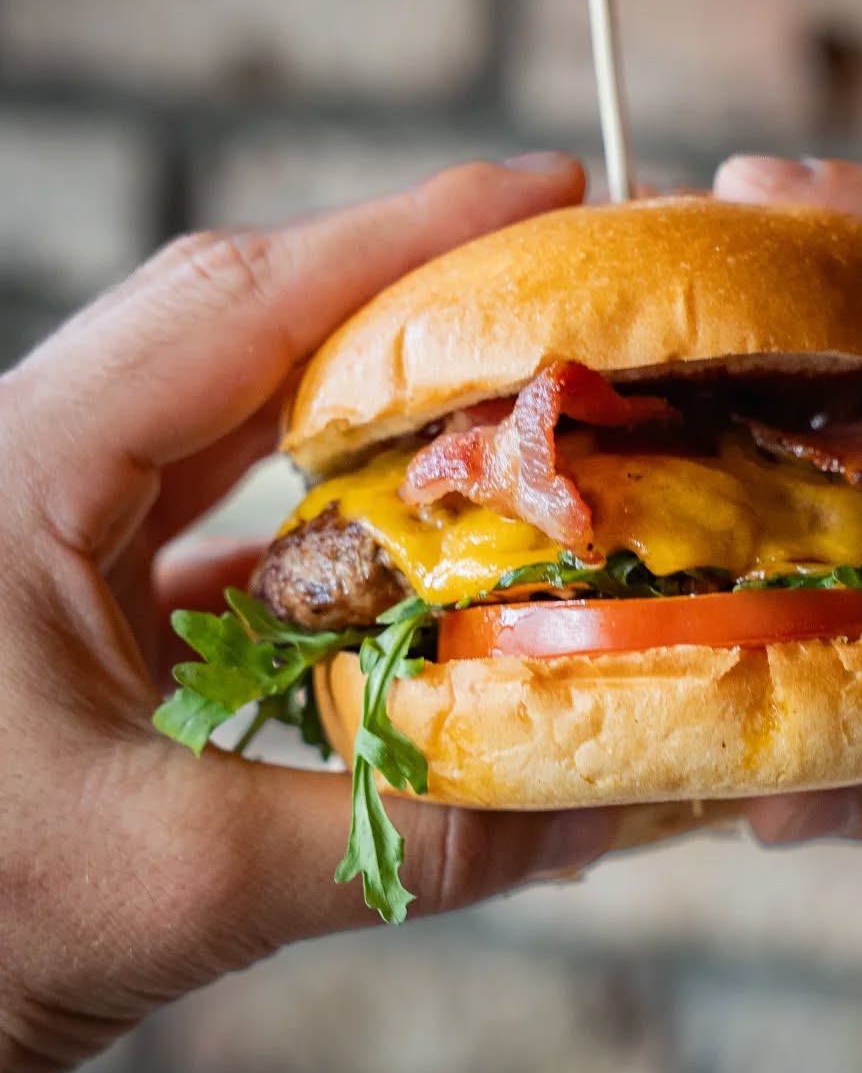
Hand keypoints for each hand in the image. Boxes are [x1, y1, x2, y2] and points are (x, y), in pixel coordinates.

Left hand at [0, 156, 615, 1072]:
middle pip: (242, 333)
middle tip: (553, 287)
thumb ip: (401, 842)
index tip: (550, 188)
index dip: (407, 236)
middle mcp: (30, 472)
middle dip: (404, 304)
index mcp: (21, 474)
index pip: (237, 305)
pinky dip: (325, 535)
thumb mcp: (175, 884)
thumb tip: (593, 816)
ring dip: (369, 420)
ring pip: (230, 428)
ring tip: (506, 406)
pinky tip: (413, 566)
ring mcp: (44, 537)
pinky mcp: (66, 608)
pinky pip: (215, 529)